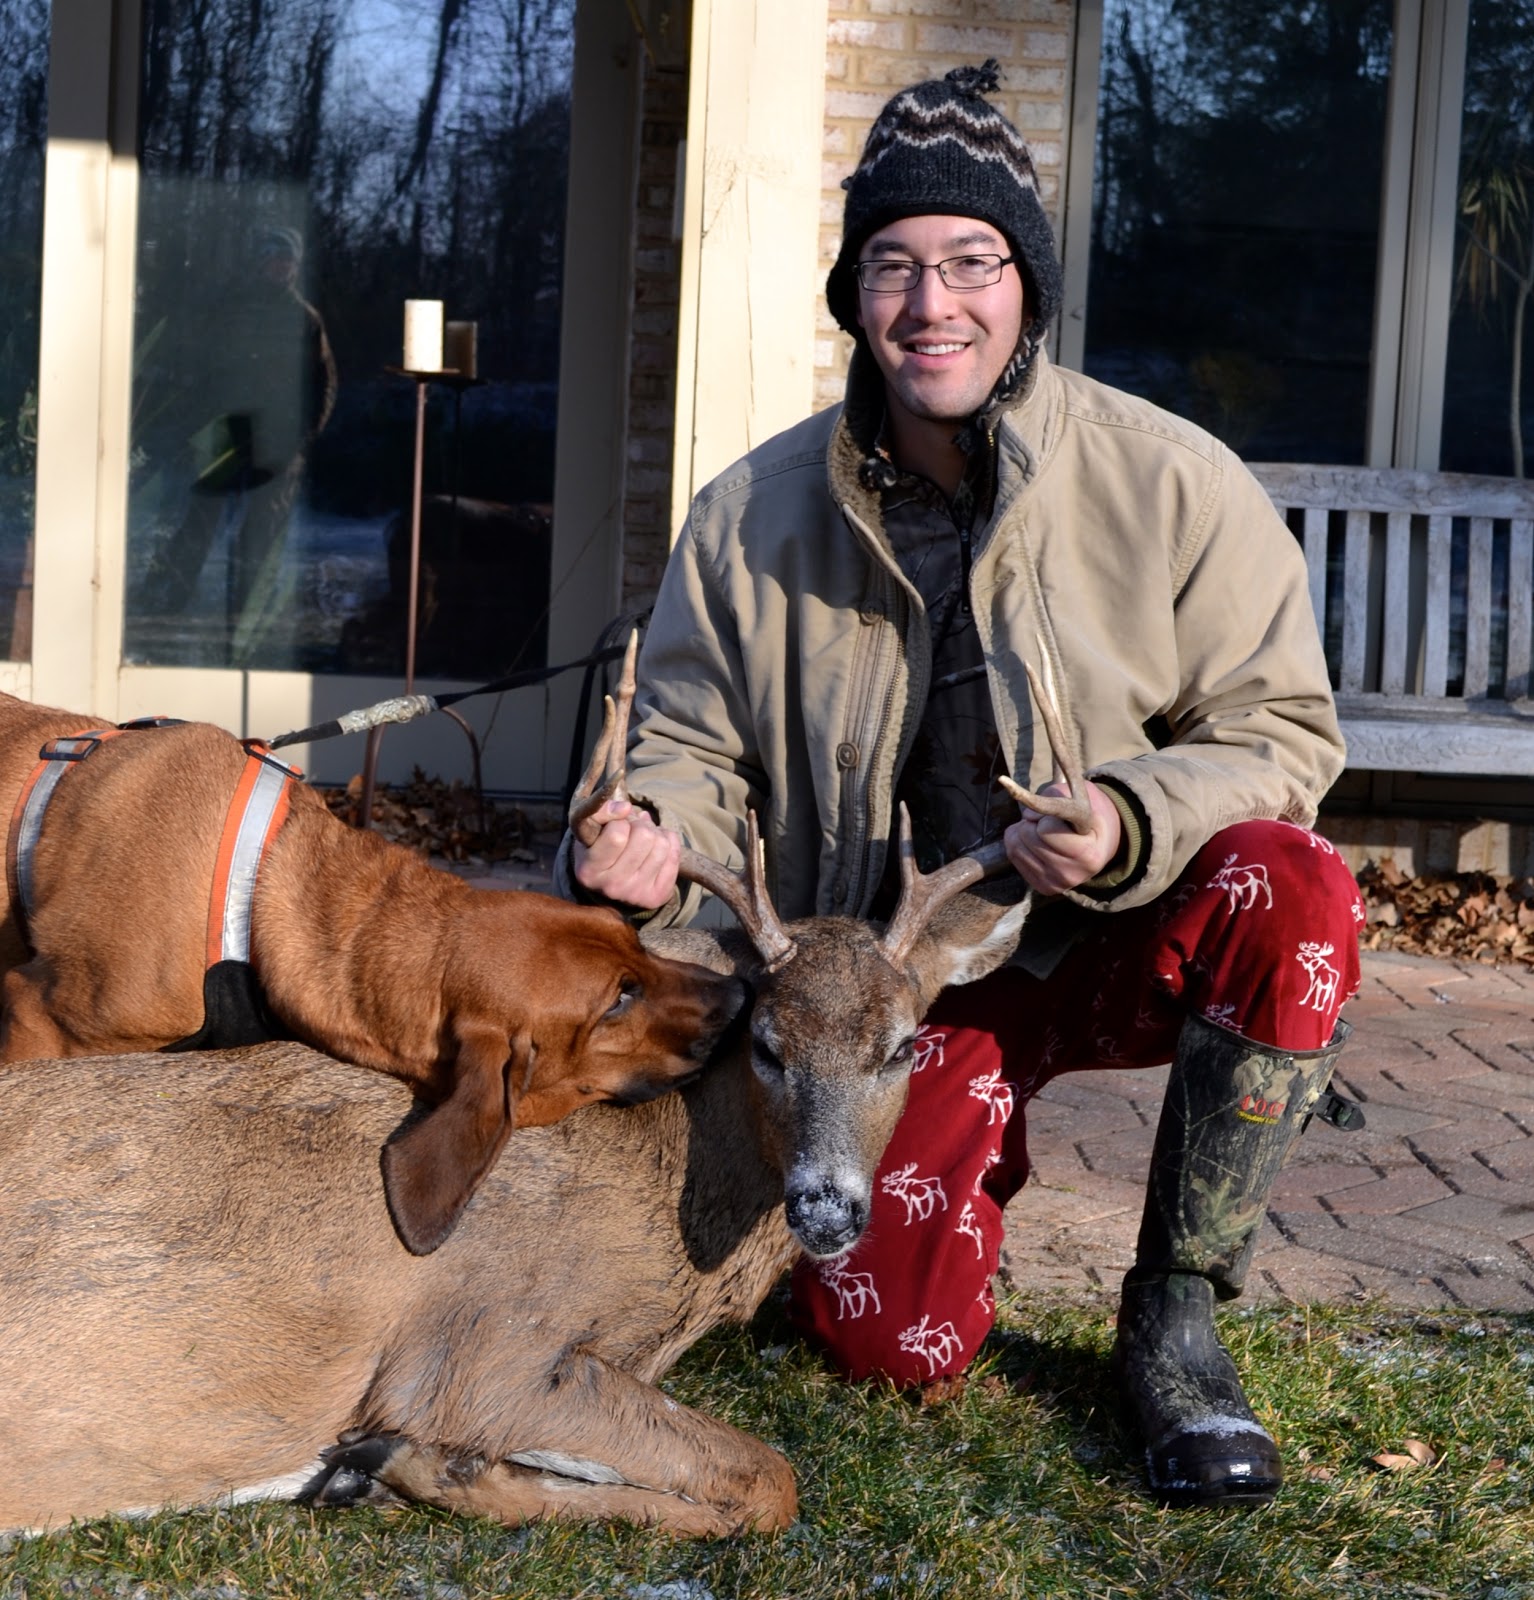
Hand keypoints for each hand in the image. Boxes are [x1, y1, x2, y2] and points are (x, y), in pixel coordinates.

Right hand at [572, 797, 681, 910]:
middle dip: (640, 825)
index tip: (615, 825)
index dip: (620, 821)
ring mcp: (636, 894)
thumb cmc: (596, 848)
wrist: (607, 880)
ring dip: (655, 833)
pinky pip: (674, 856)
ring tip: (643, 837)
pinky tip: (656, 845)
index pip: (617, 835)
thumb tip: (625, 807)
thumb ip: (600, 811)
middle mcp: (612, 887)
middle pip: (644, 837)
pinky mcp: (656, 897)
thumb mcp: (588, 828)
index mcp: (589, 871)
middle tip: (632, 829)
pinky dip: (669, 842)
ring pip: (662, 844)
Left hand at [1002, 779, 1122, 895]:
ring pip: (1015, 845)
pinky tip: (1037, 842)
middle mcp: (1074, 873)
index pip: (1046, 828)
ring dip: (1024, 830)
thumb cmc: (1088, 815)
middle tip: (1049, 820)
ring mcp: (1057, 884)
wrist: (1099, 846)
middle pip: (1028, 834)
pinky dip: (1019, 842)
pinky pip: (1013, 855)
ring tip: (1044, 831)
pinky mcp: (1043, 887)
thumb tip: (1026, 815)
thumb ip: (1053, 797)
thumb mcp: (1081, 796)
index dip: (1040, 811)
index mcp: (1089, 853)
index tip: (1028, 801)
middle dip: (1034, 820)